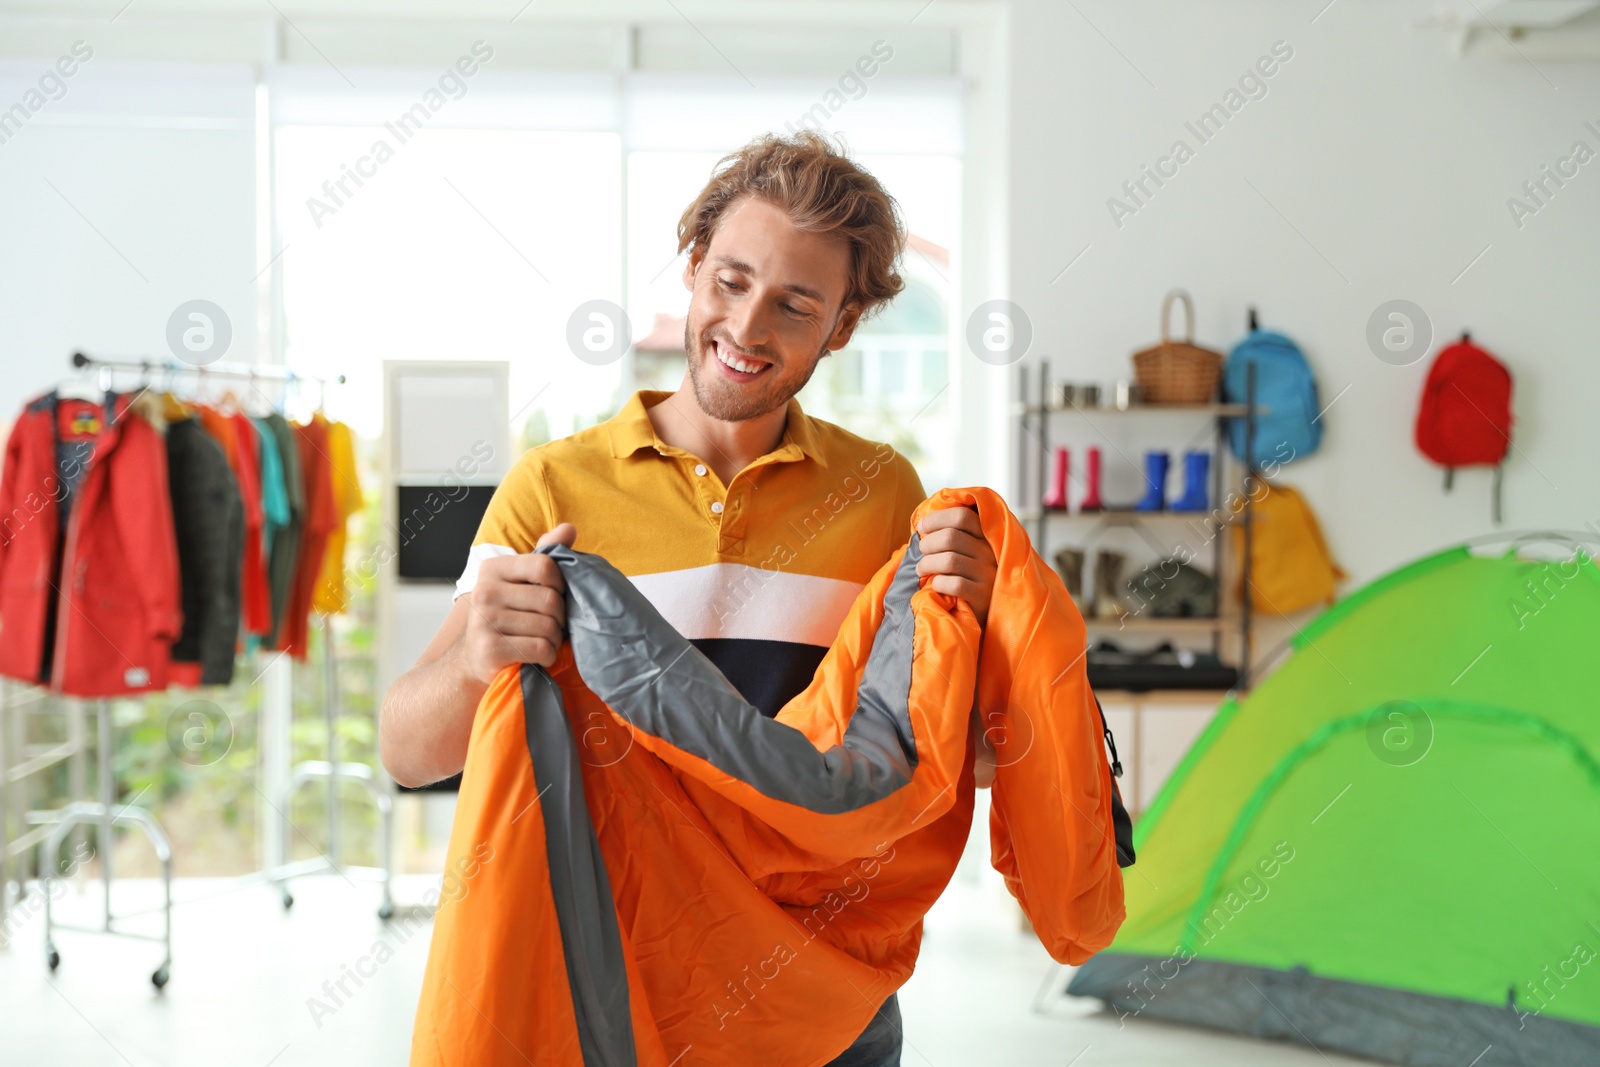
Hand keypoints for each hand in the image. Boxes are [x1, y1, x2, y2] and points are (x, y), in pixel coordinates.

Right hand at [459, 523, 576, 683]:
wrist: (473, 658)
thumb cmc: (505, 617)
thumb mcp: (521, 581)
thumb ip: (545, 554)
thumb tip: (569, 528)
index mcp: (493, 568)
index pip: (544, 565)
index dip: (560, 584)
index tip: (555, 596)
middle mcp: (485, 591)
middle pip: (550, 599)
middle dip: (561, 618)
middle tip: (553, 626)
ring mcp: (484, 620)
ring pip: (548, 626)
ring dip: (555, 639)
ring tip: (546, 641)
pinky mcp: (489, 648)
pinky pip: (540, 648)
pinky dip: (549, 655)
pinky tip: (540, 656)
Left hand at [914, 506, 997, 627]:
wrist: (985, 612)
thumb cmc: (968, 576)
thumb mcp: (966, 551)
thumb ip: (951, 535)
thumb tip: (921, 524)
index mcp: (986, 536)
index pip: (962, 516)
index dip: (937, 519)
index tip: (921, 526)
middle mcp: (990, 553)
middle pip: (951, 537)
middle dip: (928, 543)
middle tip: (921, 552)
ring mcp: (988, 575)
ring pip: (949, 560)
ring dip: (927, 564)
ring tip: (921, 569)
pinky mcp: (983, 596)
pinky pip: (954, 584)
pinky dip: (938, 583)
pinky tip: (935, 585)